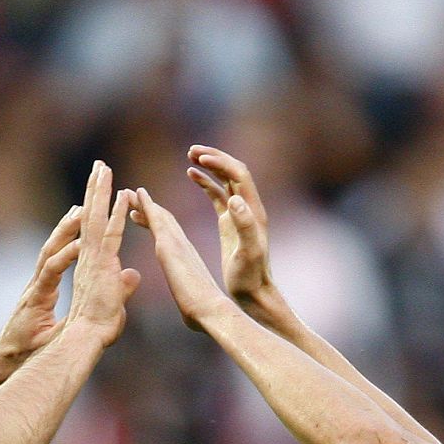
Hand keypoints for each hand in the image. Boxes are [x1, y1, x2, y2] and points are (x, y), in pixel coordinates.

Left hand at [0, 206, 83, 363]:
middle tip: (83, 210)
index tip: (83, 244)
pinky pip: (51, 259)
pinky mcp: (38, 287)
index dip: (66, 256)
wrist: (4, 355)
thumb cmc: (25, 353)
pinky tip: (73, 234)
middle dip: (65, 230)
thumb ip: (67, 332)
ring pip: (49, 251)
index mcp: (38, 299)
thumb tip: (87, 323)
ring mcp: (35, 285)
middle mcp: (34, 286)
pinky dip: (63, 244)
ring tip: (80, 210)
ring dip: (64, 231)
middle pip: (48, 251)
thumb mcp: (48, 345)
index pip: (51, 270)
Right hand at [65, 162, 140, 348]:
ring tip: (104, 168)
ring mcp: (91, 260)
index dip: (99, 208)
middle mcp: (88, 258)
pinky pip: (109, 234)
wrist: (82, 340)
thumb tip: (133, 274)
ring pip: (95, 219)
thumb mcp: (115, 302)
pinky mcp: (99, 266)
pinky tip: (122, 196)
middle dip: (95, 189)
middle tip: (100, 164)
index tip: (103, 187)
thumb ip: (123, 285)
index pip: (96, 230)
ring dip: (101, 192)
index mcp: (91, 264)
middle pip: (90, 216)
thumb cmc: (95, 328)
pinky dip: (115, 214)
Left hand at [129, 188, 233, 332]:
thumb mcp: (191, 302)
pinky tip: (136, 193)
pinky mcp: (170, 245)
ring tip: (127, 191)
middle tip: (132, 196)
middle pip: (163, 221)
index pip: (167, 237)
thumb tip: (191, 311)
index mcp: (185, 260)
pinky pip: (155, 218)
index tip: (139, 216)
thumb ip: (188, 298)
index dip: (154, 223)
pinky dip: (146, 204)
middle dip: (147, 208)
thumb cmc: (202, 314)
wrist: (212, 312)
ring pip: (158, 215)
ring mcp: (177, 243)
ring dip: (142, 202)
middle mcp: (183, 246)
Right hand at [186, 145, 280, 320]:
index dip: (220, 163)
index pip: (238, 175)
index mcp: (252, 210)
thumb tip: (234, 200)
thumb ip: (244, 225)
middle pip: (232, 171)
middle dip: (214, 158)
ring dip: (209, 166)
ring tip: (190, 157)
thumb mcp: (248, 253)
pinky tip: (190, 175)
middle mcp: (247, 207)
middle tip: (192, 150)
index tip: (200, 158)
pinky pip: (217, 195)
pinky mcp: (229, 222)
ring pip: (224, 180)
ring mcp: (238, 214)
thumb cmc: (250, 277)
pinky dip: (205, 182)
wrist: (253, 293)